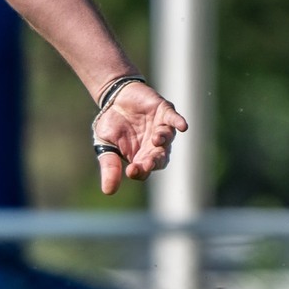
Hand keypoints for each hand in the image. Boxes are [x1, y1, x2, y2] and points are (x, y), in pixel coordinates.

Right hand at [92, 81, 188, 195]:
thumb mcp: (105, 145)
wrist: (116, 97)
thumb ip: (110, 166)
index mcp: (141, 158)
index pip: (144, 170)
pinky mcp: (164, 112)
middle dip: (154, 161)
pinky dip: (178, 122)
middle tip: (147, 164)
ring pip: (167, 139)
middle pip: (159, 159)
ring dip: (163, 140)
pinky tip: (183, 126)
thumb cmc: (112, 124)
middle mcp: (154, 147)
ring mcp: (161, 129)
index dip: (139, 171)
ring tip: (156, 139)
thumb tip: (108, 191)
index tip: (131, 170)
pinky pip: (174, 119)